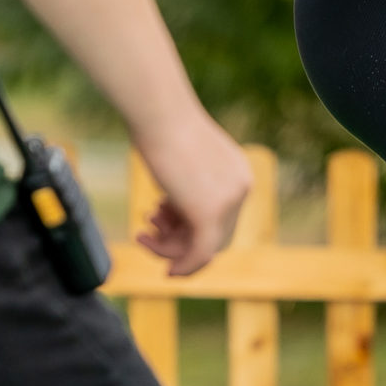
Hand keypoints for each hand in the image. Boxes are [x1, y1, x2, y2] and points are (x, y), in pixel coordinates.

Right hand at [132, 110, 252, 276]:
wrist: (159, 113)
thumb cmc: (162, 126)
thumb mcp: (184, 160)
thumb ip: (189, 185)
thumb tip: (176, 209)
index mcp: (239, 173)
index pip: (223, 216)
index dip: (191, 226)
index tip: (162, 225)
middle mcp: (242, 187)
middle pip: (216, 233)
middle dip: (181, 240)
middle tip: (148, 232)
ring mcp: (229, 201)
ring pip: (205, 246)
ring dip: (171, 249)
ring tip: (143, 235)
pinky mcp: (210, 213)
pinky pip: (201, 253)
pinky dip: (185, 266)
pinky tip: (168, 271)